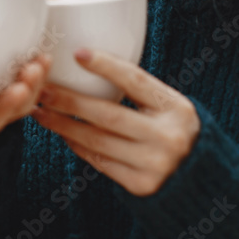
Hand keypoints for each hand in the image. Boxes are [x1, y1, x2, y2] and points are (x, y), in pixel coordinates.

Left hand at [33, 48, 199, 196]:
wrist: (197, 176)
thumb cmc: (171, 128)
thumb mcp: (167, 104)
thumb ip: (138, 89)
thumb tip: (86, 61)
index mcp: (176, 108)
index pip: (136, 81)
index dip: (106, 66)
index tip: (77, 54)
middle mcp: (168, 137)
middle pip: (108, 114)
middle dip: (69, 101)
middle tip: (43, 89)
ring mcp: (154, 164)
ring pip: (97, 141)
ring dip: (63, 125)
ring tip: (41, 112)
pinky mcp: (140, 185)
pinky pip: (98, 161)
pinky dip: (76, 145)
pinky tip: (61, 132)